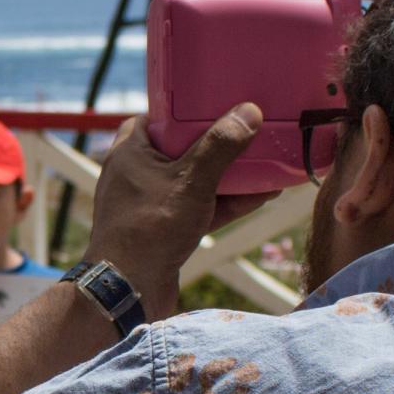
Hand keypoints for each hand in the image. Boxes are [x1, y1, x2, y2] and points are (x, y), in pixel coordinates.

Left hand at [86, 104, 273, 321]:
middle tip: (248, 130)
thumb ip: (219, 146)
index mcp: (130, 152)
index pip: (155, 117)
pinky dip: (224, 203)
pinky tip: (261, 196)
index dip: (184, 109)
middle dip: (216, 143)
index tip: (215, 102)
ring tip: (265, 162)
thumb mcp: (190, 181)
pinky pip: (196, 208)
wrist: (128, 290)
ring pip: (192, 181)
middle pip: (180, 148)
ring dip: (227, 175)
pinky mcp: (161, 231)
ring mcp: (148, 205)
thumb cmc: (150, 228)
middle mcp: (135, 175)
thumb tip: (248, 112)